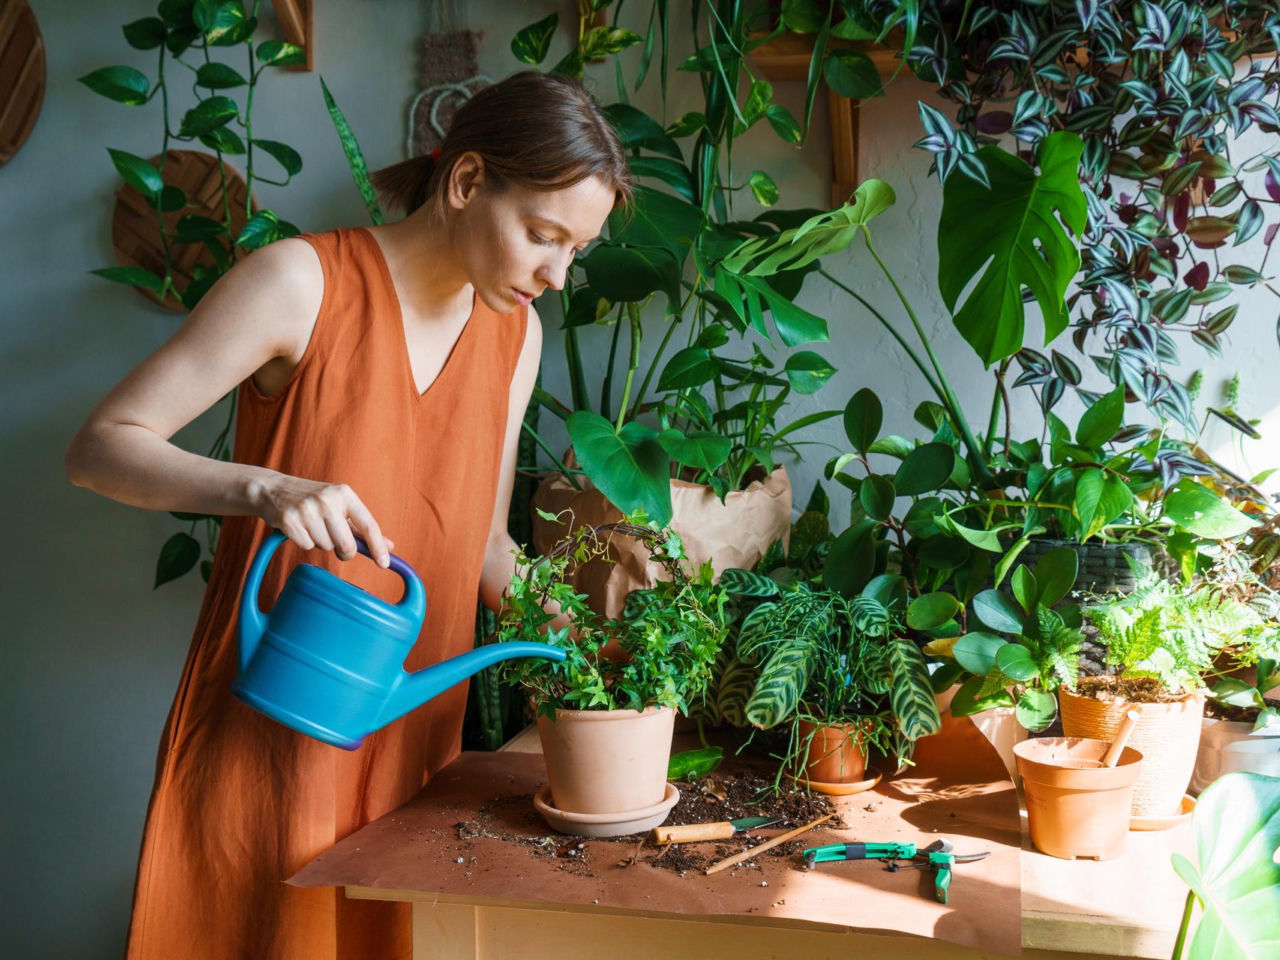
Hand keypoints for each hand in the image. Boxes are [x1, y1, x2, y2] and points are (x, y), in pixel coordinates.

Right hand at [254, 475, 393, 566]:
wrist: (273, 490)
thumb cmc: (313, 501)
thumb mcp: (340, 506)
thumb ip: (362, 528)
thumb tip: (389, 546)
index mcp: (345, 494)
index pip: (368, 525)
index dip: (378, 547)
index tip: (385, 564)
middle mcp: (327, 500)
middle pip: (346, 545)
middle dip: (344, 552)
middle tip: (337, 545)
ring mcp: (307, 509)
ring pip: (326, 547)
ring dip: (321, 543)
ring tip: (312, 526)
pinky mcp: (289, 520)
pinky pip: (306, 546)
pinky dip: (304, 542)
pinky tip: (299, 528)